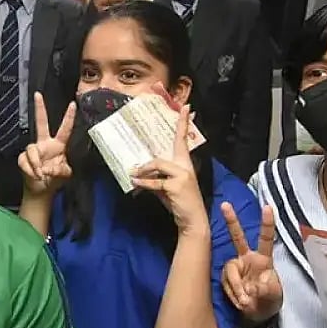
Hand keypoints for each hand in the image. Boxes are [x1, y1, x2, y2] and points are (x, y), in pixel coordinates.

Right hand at [19, 93, 76, 196]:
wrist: (40, 190)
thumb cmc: (54, 180)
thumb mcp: (65, 175)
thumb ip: (60, 170)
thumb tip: (47, 167)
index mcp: (58, 145)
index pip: (65, 129)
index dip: (69, 117)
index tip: (72, 104)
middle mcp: (45, 144)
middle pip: (41, 123)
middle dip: (40, 109)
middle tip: (37, 95)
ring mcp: (34, 150)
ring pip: (32, 149)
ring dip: (36, 164)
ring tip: (41, 175)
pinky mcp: (23, 158)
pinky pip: (25, 160)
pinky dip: (30, 170)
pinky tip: (35, 176)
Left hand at [129, 105, 208, 232]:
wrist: (192, 220)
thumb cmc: (179, 203)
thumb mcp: (166, 187)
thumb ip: (156, 177)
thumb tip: (137, 173)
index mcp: (184, 164)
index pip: (183, 140)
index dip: (184, 123)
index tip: (187, 107)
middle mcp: (186, 166)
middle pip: (177, 143)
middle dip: (179, 126)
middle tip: (181, 109)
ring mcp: (183, 174)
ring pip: (158, 163)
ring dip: (144, 169)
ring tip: (134, 174)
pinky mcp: (176, 185)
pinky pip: (155, 182)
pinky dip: (143, 182)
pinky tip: (135, 182)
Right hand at [221, 203, 281, 323]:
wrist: (255, 316)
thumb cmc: (269, 302)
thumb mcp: (275, 297)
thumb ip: (268, 291)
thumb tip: (254, 287)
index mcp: (263, 259)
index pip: (265, 239)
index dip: (267, 224)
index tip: (268, 207)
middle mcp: (247, 259)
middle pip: (237, 237)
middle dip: (231, 221)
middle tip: (225, 204)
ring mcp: (235, 267)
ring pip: (230, 270)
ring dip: (237, 288)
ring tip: (246, 302)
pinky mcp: (225, 277)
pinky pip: (225, 282)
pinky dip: (233, 294)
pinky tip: (240, 302)